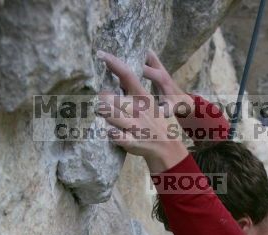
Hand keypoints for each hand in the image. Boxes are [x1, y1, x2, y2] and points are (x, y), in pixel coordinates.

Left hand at [96, 51, 187, 171]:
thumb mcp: (149, 103)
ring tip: (106, 116)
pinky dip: (111, 133)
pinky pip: (114, 135)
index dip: (114, 63)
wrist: (167, 148)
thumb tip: (116, 76)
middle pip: (109, 96)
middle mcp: (138, 109)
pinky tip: (113, 133)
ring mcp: (135, 125)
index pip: (127, 75)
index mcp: (142, 96)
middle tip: (104, 103)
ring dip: (104, 114)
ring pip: (108, 113)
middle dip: (103, 99)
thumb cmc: (154, 123)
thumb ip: (133, 90)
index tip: (101, 54)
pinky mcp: (132, 141)